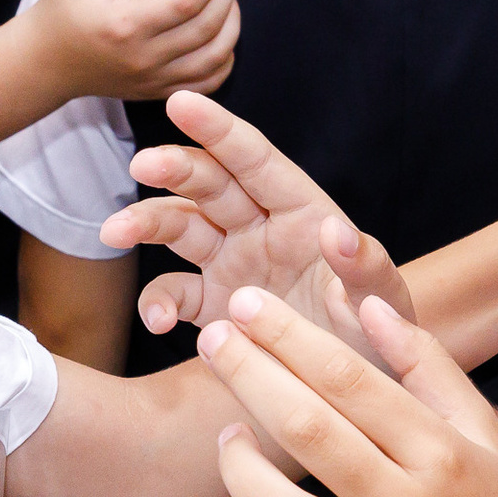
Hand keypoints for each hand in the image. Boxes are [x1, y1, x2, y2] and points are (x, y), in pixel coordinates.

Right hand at [26, 0, 238, 101]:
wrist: (45, 64)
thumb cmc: (61, 12)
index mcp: (124, 25)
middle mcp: (144, 57)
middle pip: (208, 26)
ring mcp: (155, 80)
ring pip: (215, 56)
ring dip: (232, 22)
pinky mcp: (160, 93)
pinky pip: (209, 82)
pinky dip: (225, 57)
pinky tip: (222, 31)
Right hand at [102, 91, 413, 343]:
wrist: (358, 396)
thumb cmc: (381, 337)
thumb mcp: (383, 304)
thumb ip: (365, 267)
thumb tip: (339, 230)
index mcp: (303, 212)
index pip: (257, 161)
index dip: (219, 130)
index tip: (181, 100)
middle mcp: (261, 229)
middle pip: (210, 185)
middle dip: (175, 169)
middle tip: (142, 166)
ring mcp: (232, 265)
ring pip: (179, 227)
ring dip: (145, 223)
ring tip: (114, 232)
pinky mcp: (211, 306)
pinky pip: (173, 293)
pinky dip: (155, 303)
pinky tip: (155, 321)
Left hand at [197, 288, 497, 496]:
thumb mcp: (483, 433)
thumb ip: (428, 366)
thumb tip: (367, 305)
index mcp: (443, 456)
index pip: (349, 379)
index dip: (290, 336)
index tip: (249, 305)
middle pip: (306, 428)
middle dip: (249, 373)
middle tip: (216, 337)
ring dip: (239, 463)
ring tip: (226, 431)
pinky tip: (256, 493)